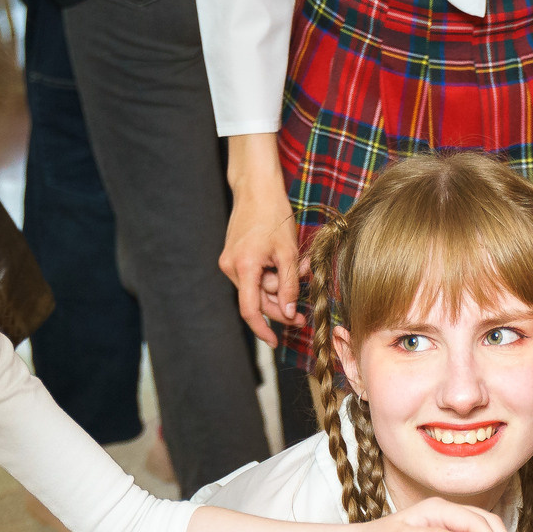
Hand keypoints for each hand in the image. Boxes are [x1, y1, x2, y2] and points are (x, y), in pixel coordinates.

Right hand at [220, 134, 304, 346]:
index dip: (262, 329)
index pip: (250, 310)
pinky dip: (270, 276)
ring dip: (278, 288)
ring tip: (300, 271)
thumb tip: (290, 313)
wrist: (255, 188)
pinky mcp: (233, 257)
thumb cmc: (274, 215)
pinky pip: (253, 277)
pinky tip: (284, 264)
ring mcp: (229, 262)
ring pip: (257, 290)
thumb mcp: (289, 253)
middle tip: (303, 314)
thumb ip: (289, 285)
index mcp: (244, 267)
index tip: (275, 343)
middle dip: (281, 306)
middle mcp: (231, 267)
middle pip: (257, 301)